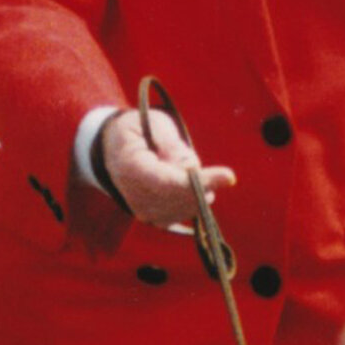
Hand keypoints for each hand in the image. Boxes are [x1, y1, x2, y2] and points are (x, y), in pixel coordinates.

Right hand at [98, 106, 234, 230]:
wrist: (115, 151)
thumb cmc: (137, 131)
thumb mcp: (153, 124)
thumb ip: (173, 145)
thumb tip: (194, 170)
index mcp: (129, 167)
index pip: (169, 183)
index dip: (200, 182)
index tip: (230, 176)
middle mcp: (134, 198)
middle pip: (184, 198)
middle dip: (202, 180)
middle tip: (188, 157)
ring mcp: (145, 213)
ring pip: (191, 207)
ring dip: (199, 187)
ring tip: (178, 165)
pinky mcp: (156, 220)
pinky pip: (189, 212)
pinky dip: (196, 197)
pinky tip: (188, 181)